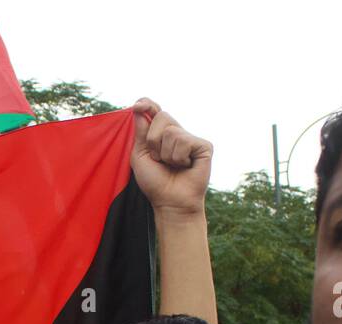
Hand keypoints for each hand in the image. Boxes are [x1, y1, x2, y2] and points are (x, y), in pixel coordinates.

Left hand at [130, 98, 211, 217]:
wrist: (170, 202)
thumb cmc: (155, 182)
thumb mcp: (140, 155)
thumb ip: (140, 132)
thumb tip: (139, 106)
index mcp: (160, 134)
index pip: (154, 110)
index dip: (147, 104)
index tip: (138, 106)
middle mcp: (177, 133)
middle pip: (161, 116)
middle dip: (153, 141)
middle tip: (159, 159)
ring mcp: (190, 138)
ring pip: (170, 131)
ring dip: (165, 153)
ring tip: (172, 165)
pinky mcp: (203, 145)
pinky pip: (183, 141)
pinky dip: (178, 157)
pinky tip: (185, 166)